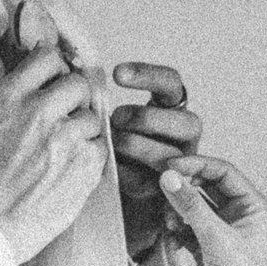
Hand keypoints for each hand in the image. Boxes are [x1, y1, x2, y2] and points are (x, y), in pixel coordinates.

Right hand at [0, 41, 109, 264]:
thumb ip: (25, 93)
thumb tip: (62, 65)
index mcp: (10, 96)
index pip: (49, 56)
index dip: (58, 70)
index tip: (56, 83)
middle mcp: (38, 110)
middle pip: (80, 83)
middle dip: (76, 101)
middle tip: (63, 123)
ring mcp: (65, 136)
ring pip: (93, 116)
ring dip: (84, 132)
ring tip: (61, 154)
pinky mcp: (86, 161)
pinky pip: (101, 145)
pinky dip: (90, 157)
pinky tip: (68, 171)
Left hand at [109, 63, 201, 258]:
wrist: (117, 179)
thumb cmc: (114, 137)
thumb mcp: (114, 114)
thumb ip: (106, 99)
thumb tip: (81, 77)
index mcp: (173, 106)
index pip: (170, 82)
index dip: (147, 75)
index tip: (116, 74)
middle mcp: (185, 134)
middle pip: (184, 122)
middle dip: (146, 119)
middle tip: (116, 118)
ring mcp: (180, 163)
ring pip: (169, 155)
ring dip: (136, 146)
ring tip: (112, 143)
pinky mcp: (162, 190)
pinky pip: (148, 181)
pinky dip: (125, 173)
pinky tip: (108, 166)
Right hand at [155, 156, 266, 265]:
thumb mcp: (216, 238)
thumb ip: (190, 206)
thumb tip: (169, 178)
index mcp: (253, 206)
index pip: (223, 172)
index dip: (196, 165)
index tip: (169, 167)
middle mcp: (240, 215)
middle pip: (206, 186)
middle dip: (183, 187)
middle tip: (160, 186)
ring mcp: (222, 232)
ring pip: (193, 206)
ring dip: (177, 209)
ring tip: (167, 219)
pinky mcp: (207, 248)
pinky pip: (186, 226)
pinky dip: (175, 226)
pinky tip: (169, 234)